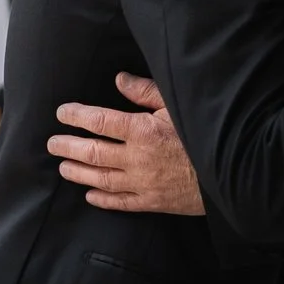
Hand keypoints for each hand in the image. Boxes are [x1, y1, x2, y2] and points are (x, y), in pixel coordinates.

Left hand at [49, 76, 204, 214]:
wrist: (231, 171)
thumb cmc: (204, 134)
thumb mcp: (177, 105)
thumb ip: (145, 93)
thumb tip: (120, 80)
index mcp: (142, 130)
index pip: (100, 121)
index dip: (77, 116)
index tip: (63, 113)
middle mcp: (137, 159)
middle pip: (93, 152)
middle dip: (68, 146)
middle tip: (52, 143)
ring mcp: (143, 183)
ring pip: (101, 179)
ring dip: (79, 172)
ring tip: (63, 167)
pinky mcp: (153, 202)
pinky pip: (121, 202)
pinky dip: (102, 199)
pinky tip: (90, 195)